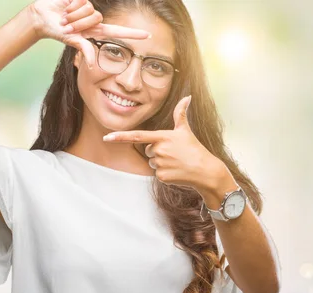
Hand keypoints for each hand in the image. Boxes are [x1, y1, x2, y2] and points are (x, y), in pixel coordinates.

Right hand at [27, 0, 149, 67]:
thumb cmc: (58, 31)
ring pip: (90, 9)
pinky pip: (82, 1)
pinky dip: (72, 7)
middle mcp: (95, 19)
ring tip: (66, 18)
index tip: (148, 35)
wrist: (43, 17)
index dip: (133, 34)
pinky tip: (66, 7)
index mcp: (96, 31)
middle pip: (98, 18)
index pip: (119, 32)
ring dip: (74, 15)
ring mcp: (89, 8)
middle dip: (80, 23)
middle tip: (68, 26)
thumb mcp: (72, 41)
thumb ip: (84, 50)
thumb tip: (92, 65)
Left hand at [102, 96, 227, 191]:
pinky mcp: (162, 176)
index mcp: (162, 137)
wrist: (205, 171)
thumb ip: (180, 113)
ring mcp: (159, 164)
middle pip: (148, 150)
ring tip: (176, 162)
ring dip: (161, 163)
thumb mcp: (186, 130)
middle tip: (174, 153)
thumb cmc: (195, 149)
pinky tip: (177, 171)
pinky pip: (157, 174)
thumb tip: (187, 96)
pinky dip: (165, 173)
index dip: (120, 136)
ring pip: (152, 162)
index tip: (107, 137)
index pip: (137, 136)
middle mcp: (159, 150)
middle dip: (158, 152)